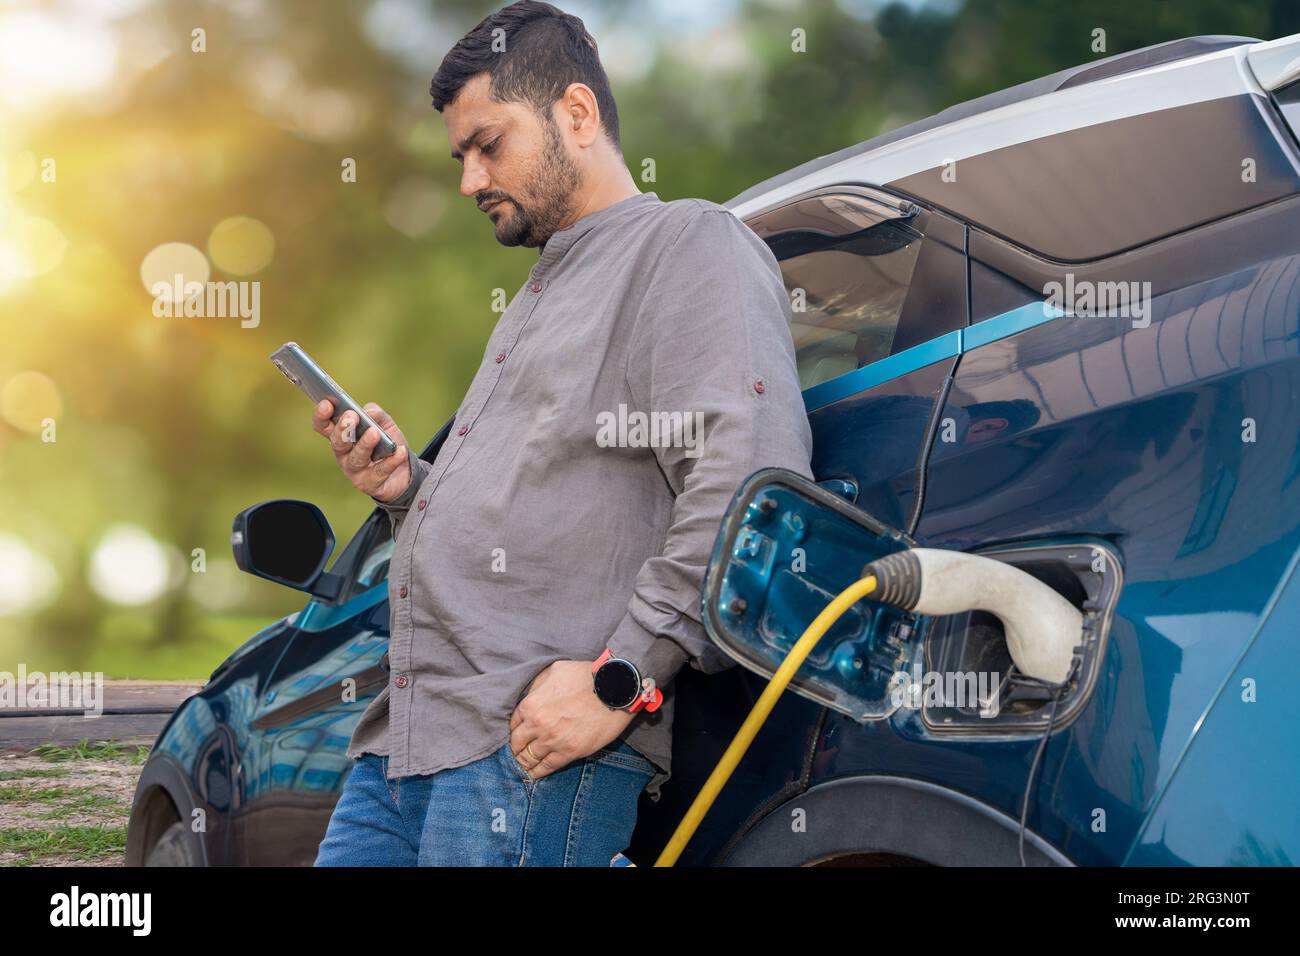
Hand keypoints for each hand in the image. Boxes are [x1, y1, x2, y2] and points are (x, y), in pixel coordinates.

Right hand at [312, 399, 411, 501]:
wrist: (404, 472)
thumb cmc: (387, 443)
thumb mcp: (384, 424)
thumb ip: (376, 414)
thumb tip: (369, 412)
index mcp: (342, 436)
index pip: (324, 426)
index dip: (321, 416)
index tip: (326, 403)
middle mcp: (344, 454)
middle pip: (338, 442)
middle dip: (343, 429)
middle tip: (351, 417)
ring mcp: (355, 471)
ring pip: (356, 458)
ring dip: (365, 444)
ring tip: (374, 433)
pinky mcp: (370, 484)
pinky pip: (380, 471)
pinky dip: (391, 461)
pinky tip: (399, 451)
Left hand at [509, 660, 635, 780]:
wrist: (614, 689)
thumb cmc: (585, 676)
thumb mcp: (554, 670)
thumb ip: (538, 685)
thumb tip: (531, 696)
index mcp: (531, 704)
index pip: (513, 723)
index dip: (514, 730)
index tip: (518, 734)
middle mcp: (537, 725)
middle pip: (517, 744)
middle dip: (516, 748)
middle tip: (518, 752)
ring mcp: (553, 740)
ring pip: (529, 759)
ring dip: (525, 763)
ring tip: (524, 766)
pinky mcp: (570, 752)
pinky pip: (548, 767)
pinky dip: (538, 773)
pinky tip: (534, 774)